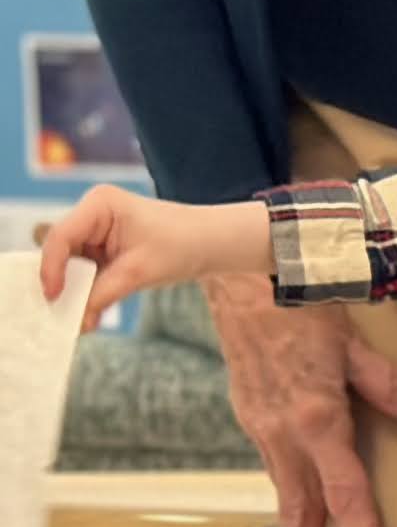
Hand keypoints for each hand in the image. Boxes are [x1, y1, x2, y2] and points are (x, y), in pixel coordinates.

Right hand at [36, 185, 270, 316]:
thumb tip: (75, 322)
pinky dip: (89, 294)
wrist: (215, 243)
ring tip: (80, 319)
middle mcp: (92, 214)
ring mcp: (97, 233)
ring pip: (71, 268)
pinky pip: (86, 275)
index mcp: (99, 204)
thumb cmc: (185, 244)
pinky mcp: (104, 250)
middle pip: (61, 253)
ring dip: (77, 294)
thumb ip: (102, 294)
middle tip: (60, 315)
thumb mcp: (139, 271)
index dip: (51, 269)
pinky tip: (91, 315)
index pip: (60, 237)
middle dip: (63, 286)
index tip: (54, 297)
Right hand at [200, 274, 396, 526]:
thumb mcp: (353, 340)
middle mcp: (284, 435)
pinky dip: (287, 498)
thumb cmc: (301, 305)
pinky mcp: (253, 419)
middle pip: (300, 512)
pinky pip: (274, 469)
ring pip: (282, 495)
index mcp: (315, 420)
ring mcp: (262, 430)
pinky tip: (300, 510)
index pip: (344, 491)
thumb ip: (388, 382)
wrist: (239, 284)